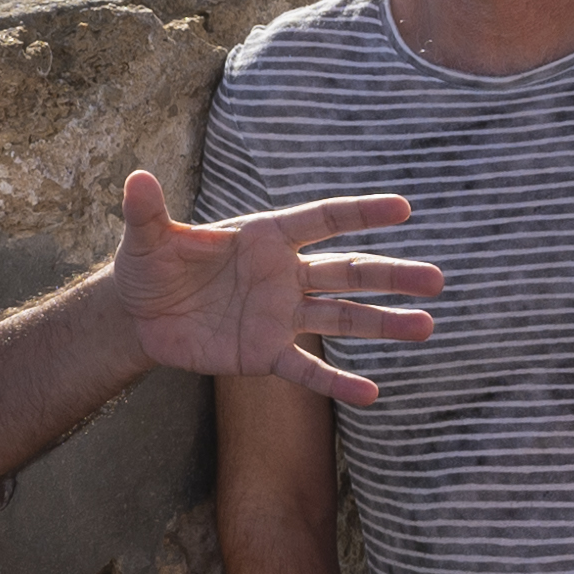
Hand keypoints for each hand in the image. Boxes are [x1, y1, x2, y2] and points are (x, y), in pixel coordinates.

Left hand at [115, 171, 441, 407]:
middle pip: (348, 271)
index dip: (360, 214)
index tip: (403, 209)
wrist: (139, 316)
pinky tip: (372, 394)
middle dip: (391, 275)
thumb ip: (148, 212)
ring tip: (426, 326)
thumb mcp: (146, 239)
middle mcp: (284, 274)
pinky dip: (335, 384)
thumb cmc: (149, 266)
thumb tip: (136, 179)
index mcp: (265, 236)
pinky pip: (306, 370)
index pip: (322, 220)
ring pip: (342, 317)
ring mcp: (280, 315)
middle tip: (437, 280)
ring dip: (382, 323)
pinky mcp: (265, 352)